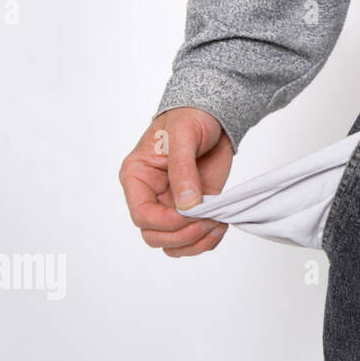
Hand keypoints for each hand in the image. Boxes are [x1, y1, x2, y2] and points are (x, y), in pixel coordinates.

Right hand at [119, 107, 232, 256]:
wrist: (213, 116)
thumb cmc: (190, 118)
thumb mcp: (183, 137)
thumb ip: (182, 170)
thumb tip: (186, 206)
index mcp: (137, 179)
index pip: (142, 216)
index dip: (166, 222)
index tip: (191, 213)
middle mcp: (151, 197)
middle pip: (155, 236)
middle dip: (183, 235)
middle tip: (209, 221)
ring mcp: (173, 206)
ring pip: (174, 244)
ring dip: (196, 242)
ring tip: (218, 224)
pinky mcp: (195, 209)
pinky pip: (195, 239)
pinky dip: (208, 240)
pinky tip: (221, 224)